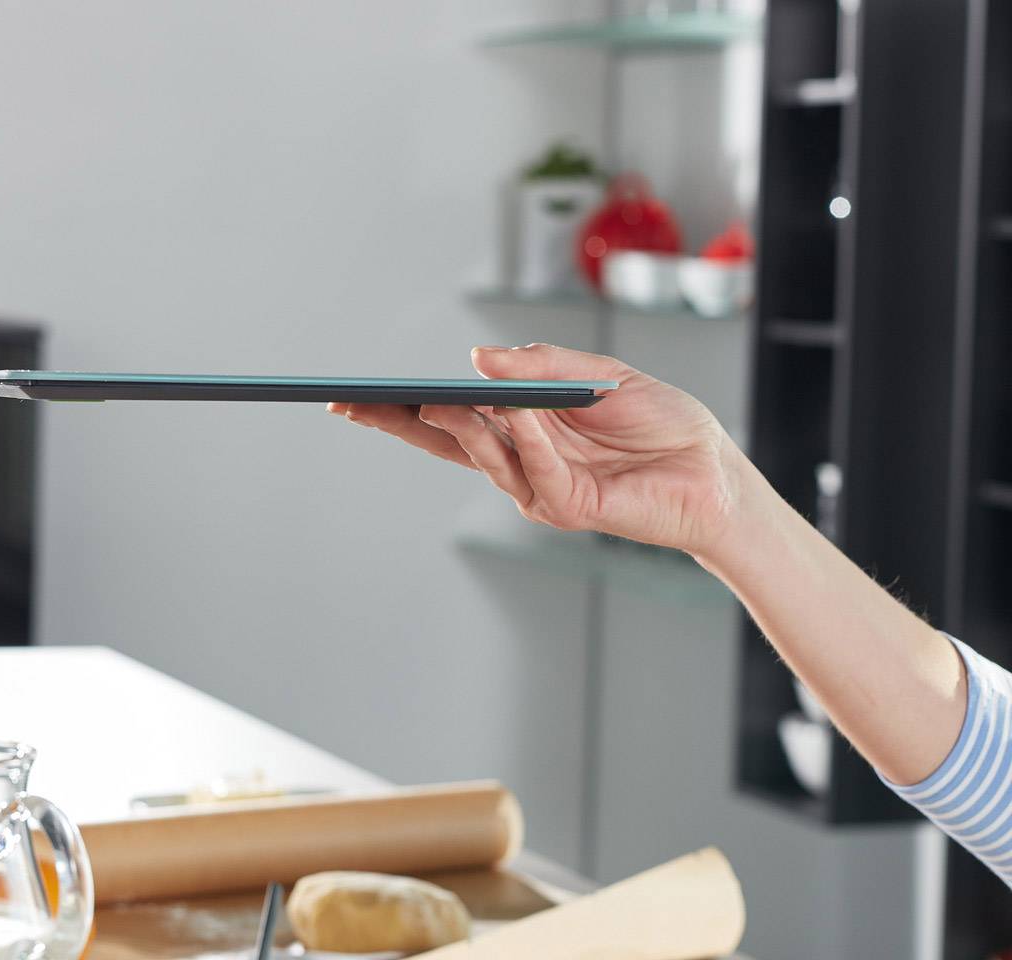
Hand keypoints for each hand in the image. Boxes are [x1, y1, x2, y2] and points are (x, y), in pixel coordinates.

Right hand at [329, 343, 744, 555]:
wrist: (713, 468)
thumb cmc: (661, 422)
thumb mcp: (598, 375)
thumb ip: (541, 367)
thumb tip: (477, 359)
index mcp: (521, 428)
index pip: (449, 419)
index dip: (403, 409)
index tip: (357, 396)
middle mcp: (520, 460)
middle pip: (444, 443)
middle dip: (398, 425)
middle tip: (352, 405)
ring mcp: (539, 487)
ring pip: (483, 455)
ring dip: (460, 424)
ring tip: (434, 399)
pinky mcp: (567, 506)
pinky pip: (534, 468)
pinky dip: (524, 436)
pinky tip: (517, 412)